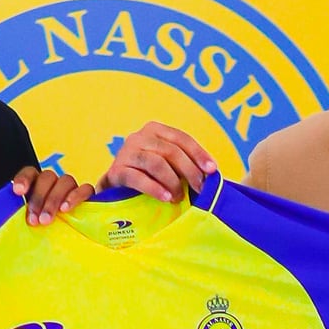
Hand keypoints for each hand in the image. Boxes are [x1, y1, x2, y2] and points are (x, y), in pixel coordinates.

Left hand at [12, 166, 94, 225]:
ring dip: (54, 199)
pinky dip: (75, 197)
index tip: (18, 192)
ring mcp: (71, 188)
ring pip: (65, 181)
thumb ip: (23, 217)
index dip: (24, 179)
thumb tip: (7, 224)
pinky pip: (85, 188)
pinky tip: (66, 209)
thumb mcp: (31, 223)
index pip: (30, 173)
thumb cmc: (46, 230)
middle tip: (34, 220)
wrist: (73, 240)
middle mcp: (54, 183)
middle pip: (47, 177)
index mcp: (38, 185)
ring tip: (48, 220)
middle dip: (39, 198)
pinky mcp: (87, 196)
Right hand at [98, 121, 216, 201]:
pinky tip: (166, 198)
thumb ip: (184, 163)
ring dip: (172, 181)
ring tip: (179, 197)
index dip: (198, 154)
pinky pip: (138, 178)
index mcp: (155, 130)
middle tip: (199, 188)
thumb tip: (211, 173)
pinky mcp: (116, 171)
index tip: (212, 170)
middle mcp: (139, 137)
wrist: (116, 188)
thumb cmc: (148, 175)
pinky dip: (155, 188)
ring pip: (156, 163)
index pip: (181, 138)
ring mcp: (126, 153)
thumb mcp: (167, 163)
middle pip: (170, 151)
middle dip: (189, 171)